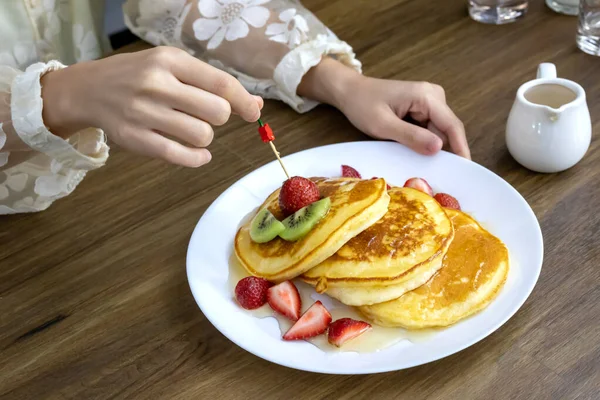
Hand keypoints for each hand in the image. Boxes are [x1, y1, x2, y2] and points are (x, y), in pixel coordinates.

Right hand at [41, 46, 262, 166]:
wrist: (88, 89)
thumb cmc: (139, 76)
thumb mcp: (171, 66)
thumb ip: (211, 83)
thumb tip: (254, 104)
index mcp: (169, 60)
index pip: (221, 83)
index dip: (244, 101)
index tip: (253, 111)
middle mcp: (156, 84)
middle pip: (217, 112)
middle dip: (219, 117)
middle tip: (205, 115)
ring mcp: (143, 112)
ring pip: (202, 135)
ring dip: (205, 138)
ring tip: (192, 130)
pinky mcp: (135, 139)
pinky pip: (180, 156)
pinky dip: (198, 158)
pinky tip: (198, 154)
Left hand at [298, 58, 469, 158]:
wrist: (350, 91)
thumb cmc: (362, 105)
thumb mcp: (383, 125)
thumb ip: (411, 136)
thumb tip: (439, 148)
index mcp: (426, 95)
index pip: (451, 125)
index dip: (460, 148)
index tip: (466, 168)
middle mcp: (433, 95)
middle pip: (446, 129)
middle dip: (441, 149)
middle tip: (434, 173)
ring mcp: (429, 100)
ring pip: (438, 131)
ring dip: (429, 146)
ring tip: (415, 159)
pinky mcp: (422, 108)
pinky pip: (429, 129)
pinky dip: (423, 141)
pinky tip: (412, 149)